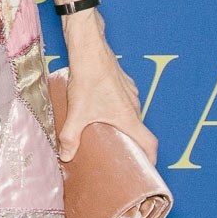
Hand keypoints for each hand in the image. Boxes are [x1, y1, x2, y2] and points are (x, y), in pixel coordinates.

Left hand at [54, 27, 155, 166]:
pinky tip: (99, 111)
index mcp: (128, 117)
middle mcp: (134, 105)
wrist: (89, 48)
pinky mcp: (122, 83)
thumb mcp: (77, 112)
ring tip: (107, 135)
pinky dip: (117, 111)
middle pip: (139, 130)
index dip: (150, 159)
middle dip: (132, 144)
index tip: (145, 169)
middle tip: (119, 155)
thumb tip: (66, 155)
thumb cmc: (88, 78)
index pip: (149, 143)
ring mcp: (130, 93)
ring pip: (131, 115)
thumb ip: (71, 137)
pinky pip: (124, 102)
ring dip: (123, 126)